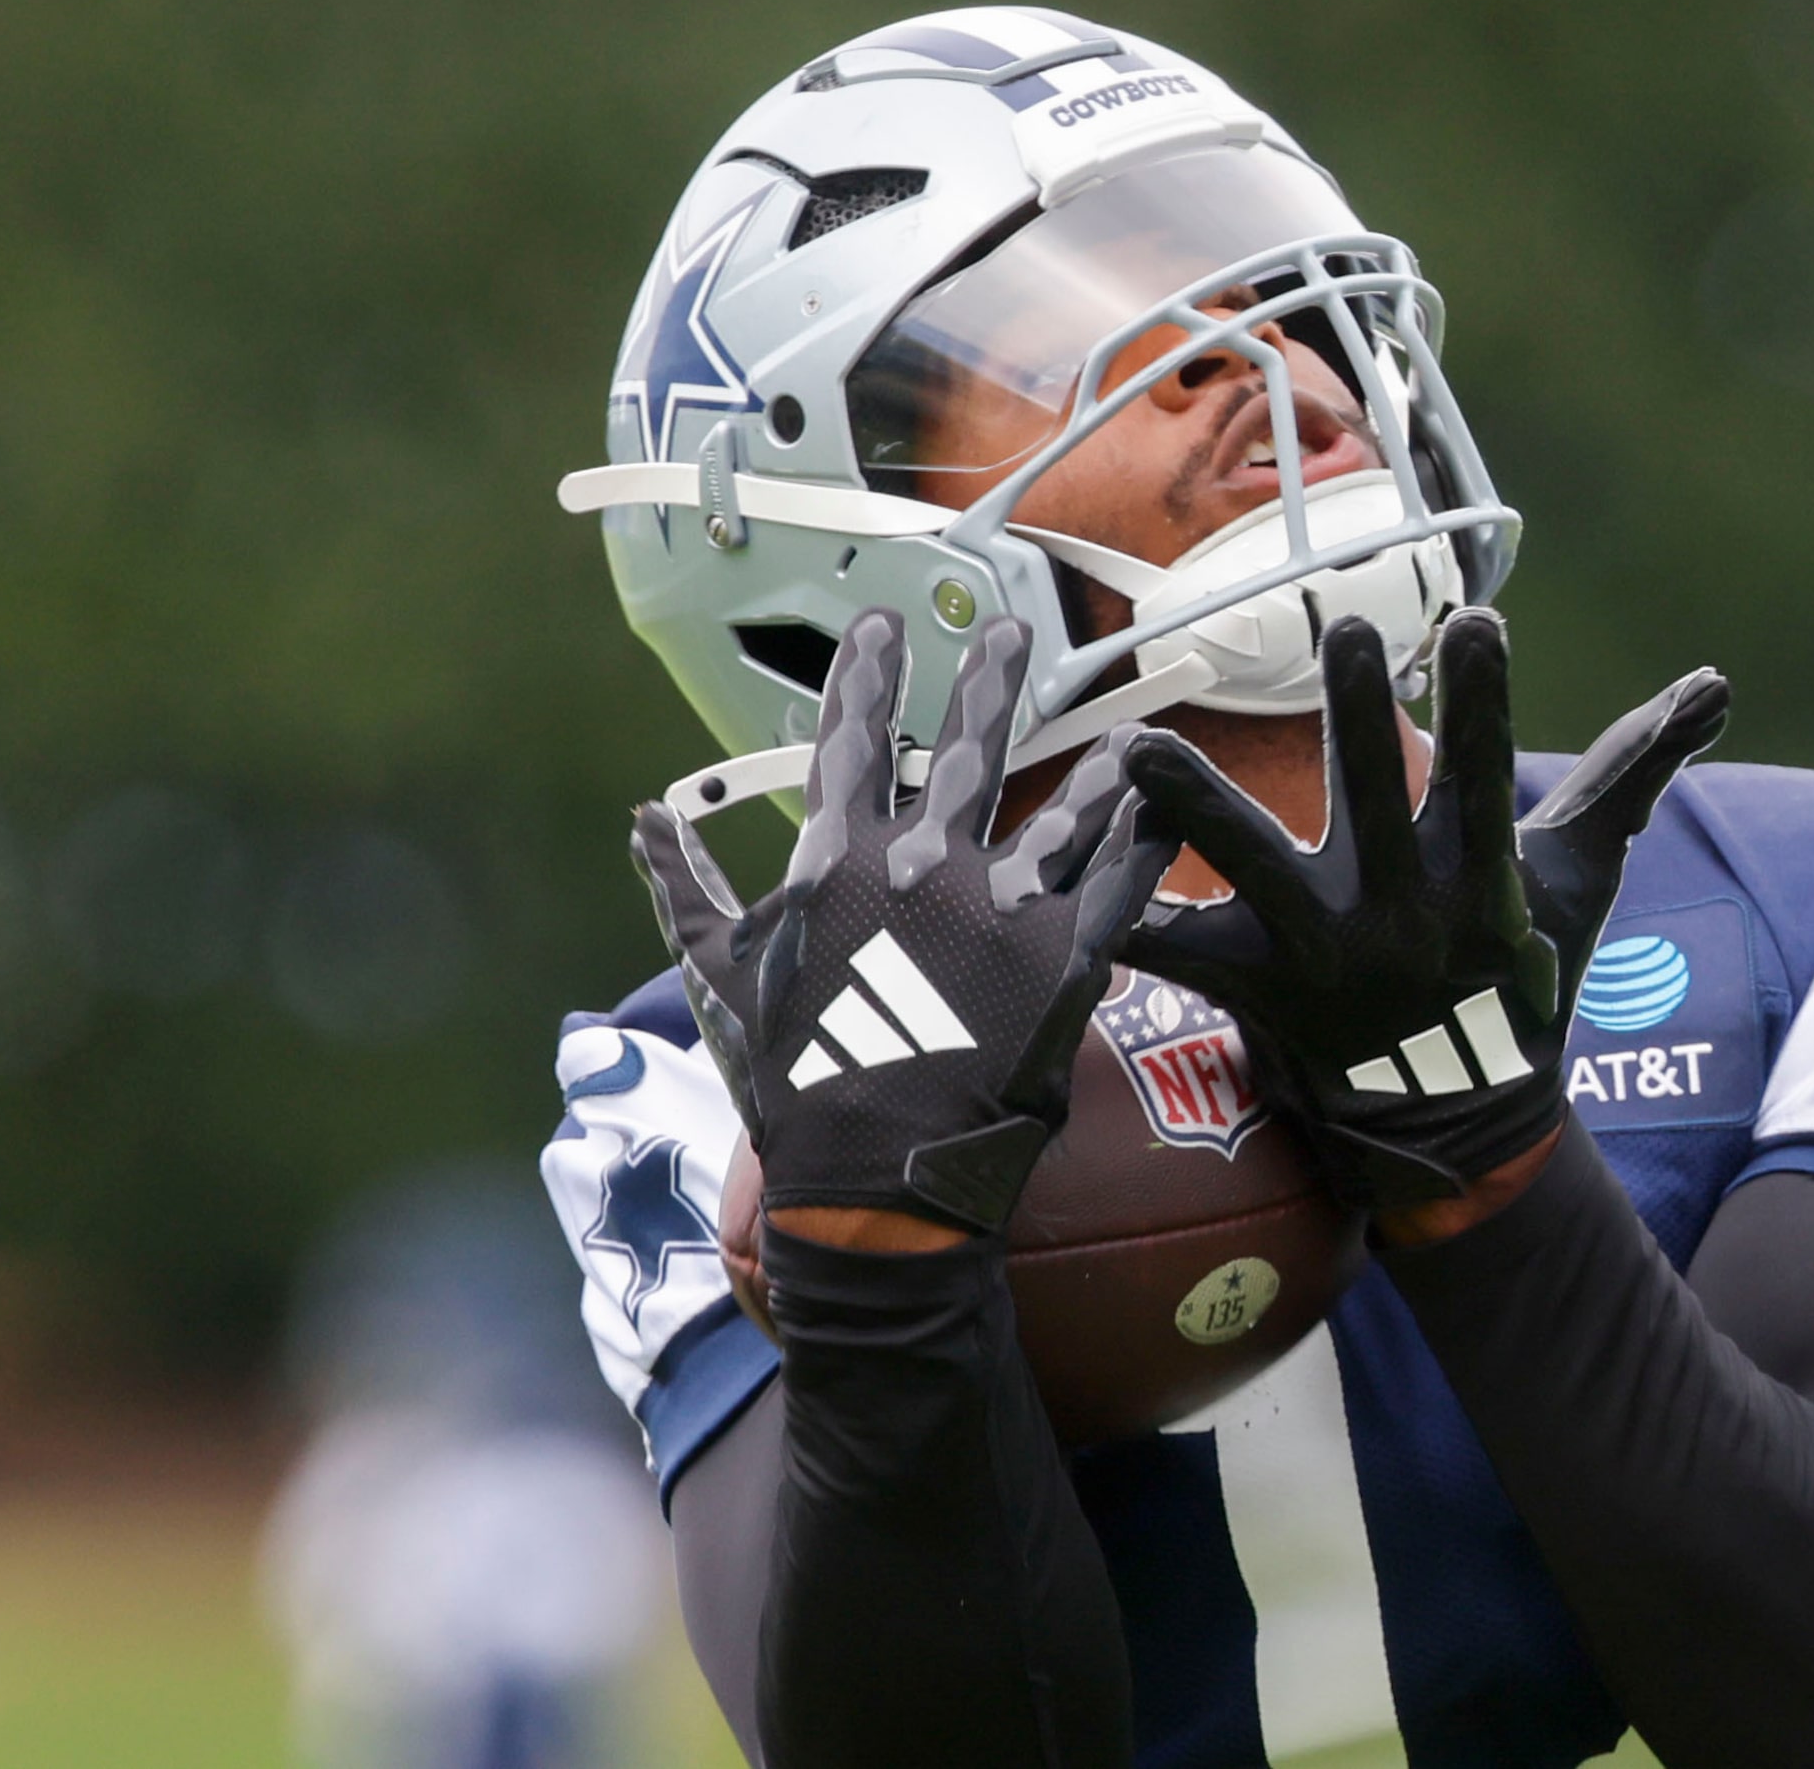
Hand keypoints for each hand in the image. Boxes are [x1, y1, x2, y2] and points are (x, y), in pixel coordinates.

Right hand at [633, 609, 1175, 1232]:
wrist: (875, 1185)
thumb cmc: (793, 1086)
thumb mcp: (724, 983)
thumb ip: (689, 891)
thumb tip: (645, 820)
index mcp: (841, 863)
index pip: (851, 742)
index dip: (863, 676)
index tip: (879, 627)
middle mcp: (926, 866)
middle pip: (966, 749)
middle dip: (986, 681)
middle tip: (1006, 633)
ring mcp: (1003, 909)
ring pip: (1061, 809)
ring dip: (1093, 763)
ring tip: (1127, 728)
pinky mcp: (1067, 960)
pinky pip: (1119, 882)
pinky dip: (1146, 841)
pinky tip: (1167, 809)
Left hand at [1120, 609, 1727, 1207]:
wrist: (1461, 1126)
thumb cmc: (1521, 975)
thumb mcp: (1583, 875)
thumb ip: (1637, 769)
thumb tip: (1720, 683)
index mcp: (1481, 876)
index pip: (1490, 775)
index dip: (1488, 703)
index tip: (1479, 621)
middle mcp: (1404, 912)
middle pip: (1382, 804)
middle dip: (1368, 720)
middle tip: (1350, 631)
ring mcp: (1325, 956)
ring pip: (1253, 873)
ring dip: (1194, 809)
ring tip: (1139, 746)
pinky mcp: (1259, 993)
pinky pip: (1183, 956)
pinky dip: (1126, 924)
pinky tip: (1067, 882)